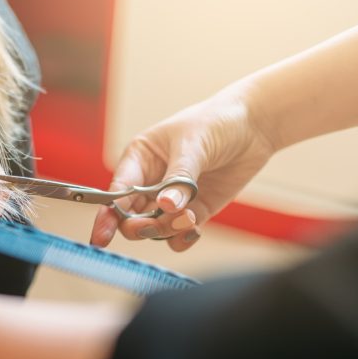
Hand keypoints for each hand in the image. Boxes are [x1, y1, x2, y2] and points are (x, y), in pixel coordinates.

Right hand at [91, 80, 275, 250]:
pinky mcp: (194, 209)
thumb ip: (179, 179)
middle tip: (158, 225)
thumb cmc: (216, 121)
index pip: (117, 191)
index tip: (102, 236)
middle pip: (130, 216)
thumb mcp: (193, 145)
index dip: (107, 215)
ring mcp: (172, 198)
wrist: (255, 124)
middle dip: (141, 226)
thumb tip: (165, 207)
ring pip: (154, 228)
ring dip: (167, 230)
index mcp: (139, 159)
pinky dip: (183, 237)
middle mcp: (150, 181)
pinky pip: (178, 234)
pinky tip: (194, 228)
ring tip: (189, 218)